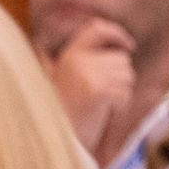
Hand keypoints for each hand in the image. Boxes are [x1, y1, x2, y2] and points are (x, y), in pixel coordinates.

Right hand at [42, 17, 136, 155]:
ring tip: (100, 105)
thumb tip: (39, 47)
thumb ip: (50, 61)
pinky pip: (125, 93)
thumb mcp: (52, 80)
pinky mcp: (99, 90)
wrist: (53, 139)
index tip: (128, 45)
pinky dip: (120, 105)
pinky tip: (103, 112)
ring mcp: (89, 73)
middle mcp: (78, 59)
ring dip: (121, 92)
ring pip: (127, 76)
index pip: (97, 28)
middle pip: (121, 58)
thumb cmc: (57, 112)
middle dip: (120, 77)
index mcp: (69, 54)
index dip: (117, 34)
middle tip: (103, 96)